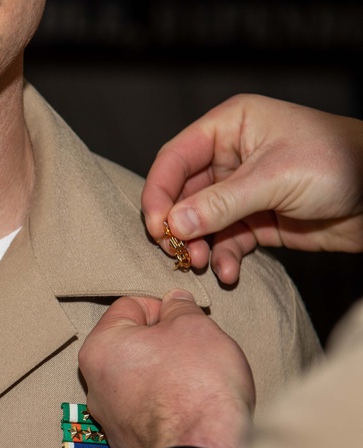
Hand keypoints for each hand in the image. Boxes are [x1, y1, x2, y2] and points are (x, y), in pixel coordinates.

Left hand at [78, 290, 253, 447]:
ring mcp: (108, 417)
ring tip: (195, 383)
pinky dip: (166, 406)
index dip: (163, 307)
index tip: (186, 321)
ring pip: (140, 379)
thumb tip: (174, 302)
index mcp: (100, 348)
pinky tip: (189, 410)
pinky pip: (146, 411)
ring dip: (165, 375)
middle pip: (132, 345)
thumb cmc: (197, 385)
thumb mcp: (195, 328)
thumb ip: (180, 309)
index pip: (129, 306)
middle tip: (195, 351)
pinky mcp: (126, 443)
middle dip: (164, 343)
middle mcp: (94, 383)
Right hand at [142, 94, 362, 283]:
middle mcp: (231, 156)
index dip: (159, 192)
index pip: (175, 159)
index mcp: (230, 127)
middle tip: (174, 252)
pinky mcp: (256, 220)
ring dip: (197, 246)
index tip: (155, 226)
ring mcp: (242, 190)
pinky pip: (226, 240)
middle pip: (182, 194)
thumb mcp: (275, 179)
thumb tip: (173, 224)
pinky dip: (223, 257)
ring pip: (200, 222)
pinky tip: (228, 272)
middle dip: (177, 226)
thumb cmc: (340, 163)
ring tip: (200, 264)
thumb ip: (220, 203)